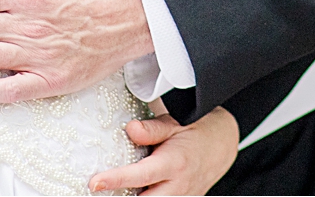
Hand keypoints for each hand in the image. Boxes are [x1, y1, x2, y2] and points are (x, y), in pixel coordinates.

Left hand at [90, 106, 237, 194]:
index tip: (94, 183)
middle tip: (100, 190)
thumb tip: (130, 129)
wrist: (220, 148)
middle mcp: (178, 186)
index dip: (116, 179)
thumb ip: (151, 129)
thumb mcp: (174, 125)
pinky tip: (134, 191)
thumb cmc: (193, 134)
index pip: (141, 175)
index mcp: (174, 163)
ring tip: (115, 190)